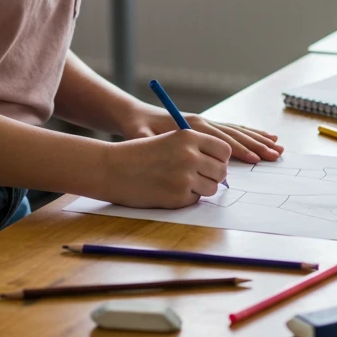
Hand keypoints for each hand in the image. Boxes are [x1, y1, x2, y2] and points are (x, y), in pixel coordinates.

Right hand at [102, 129, 232, 207]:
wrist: (112, 168)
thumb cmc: (140, 154)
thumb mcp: (169, 140)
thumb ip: (195, 148)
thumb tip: (220, 165)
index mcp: (189, 136)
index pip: (224, 149)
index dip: (220, 158)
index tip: (213, 162)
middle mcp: (190, 155)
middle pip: (222, 170)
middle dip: (214, 175)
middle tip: (199, 176)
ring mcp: (185, 177)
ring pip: (212, 188)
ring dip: (202, 188)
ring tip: (182, 183)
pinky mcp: (178, 197)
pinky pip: (195, 199)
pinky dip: (186, 197)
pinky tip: (168, 190)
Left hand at [118, 102, 281, 163]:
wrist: (135, 115)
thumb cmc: (137, 128)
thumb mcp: (141, 136)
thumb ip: (152, 144)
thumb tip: (162, 152)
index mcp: (191, 125)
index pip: (220, 140)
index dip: (238, 150)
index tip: (254, 160)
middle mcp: (203, 122)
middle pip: (235, 134)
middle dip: (256, 145)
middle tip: (274, 155)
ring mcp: (206, 122)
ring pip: (238, 131)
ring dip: (258, 140)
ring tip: (277, 147)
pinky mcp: (207, 126)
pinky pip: (233, 130)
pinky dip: (250, 134)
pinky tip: (264, 137)